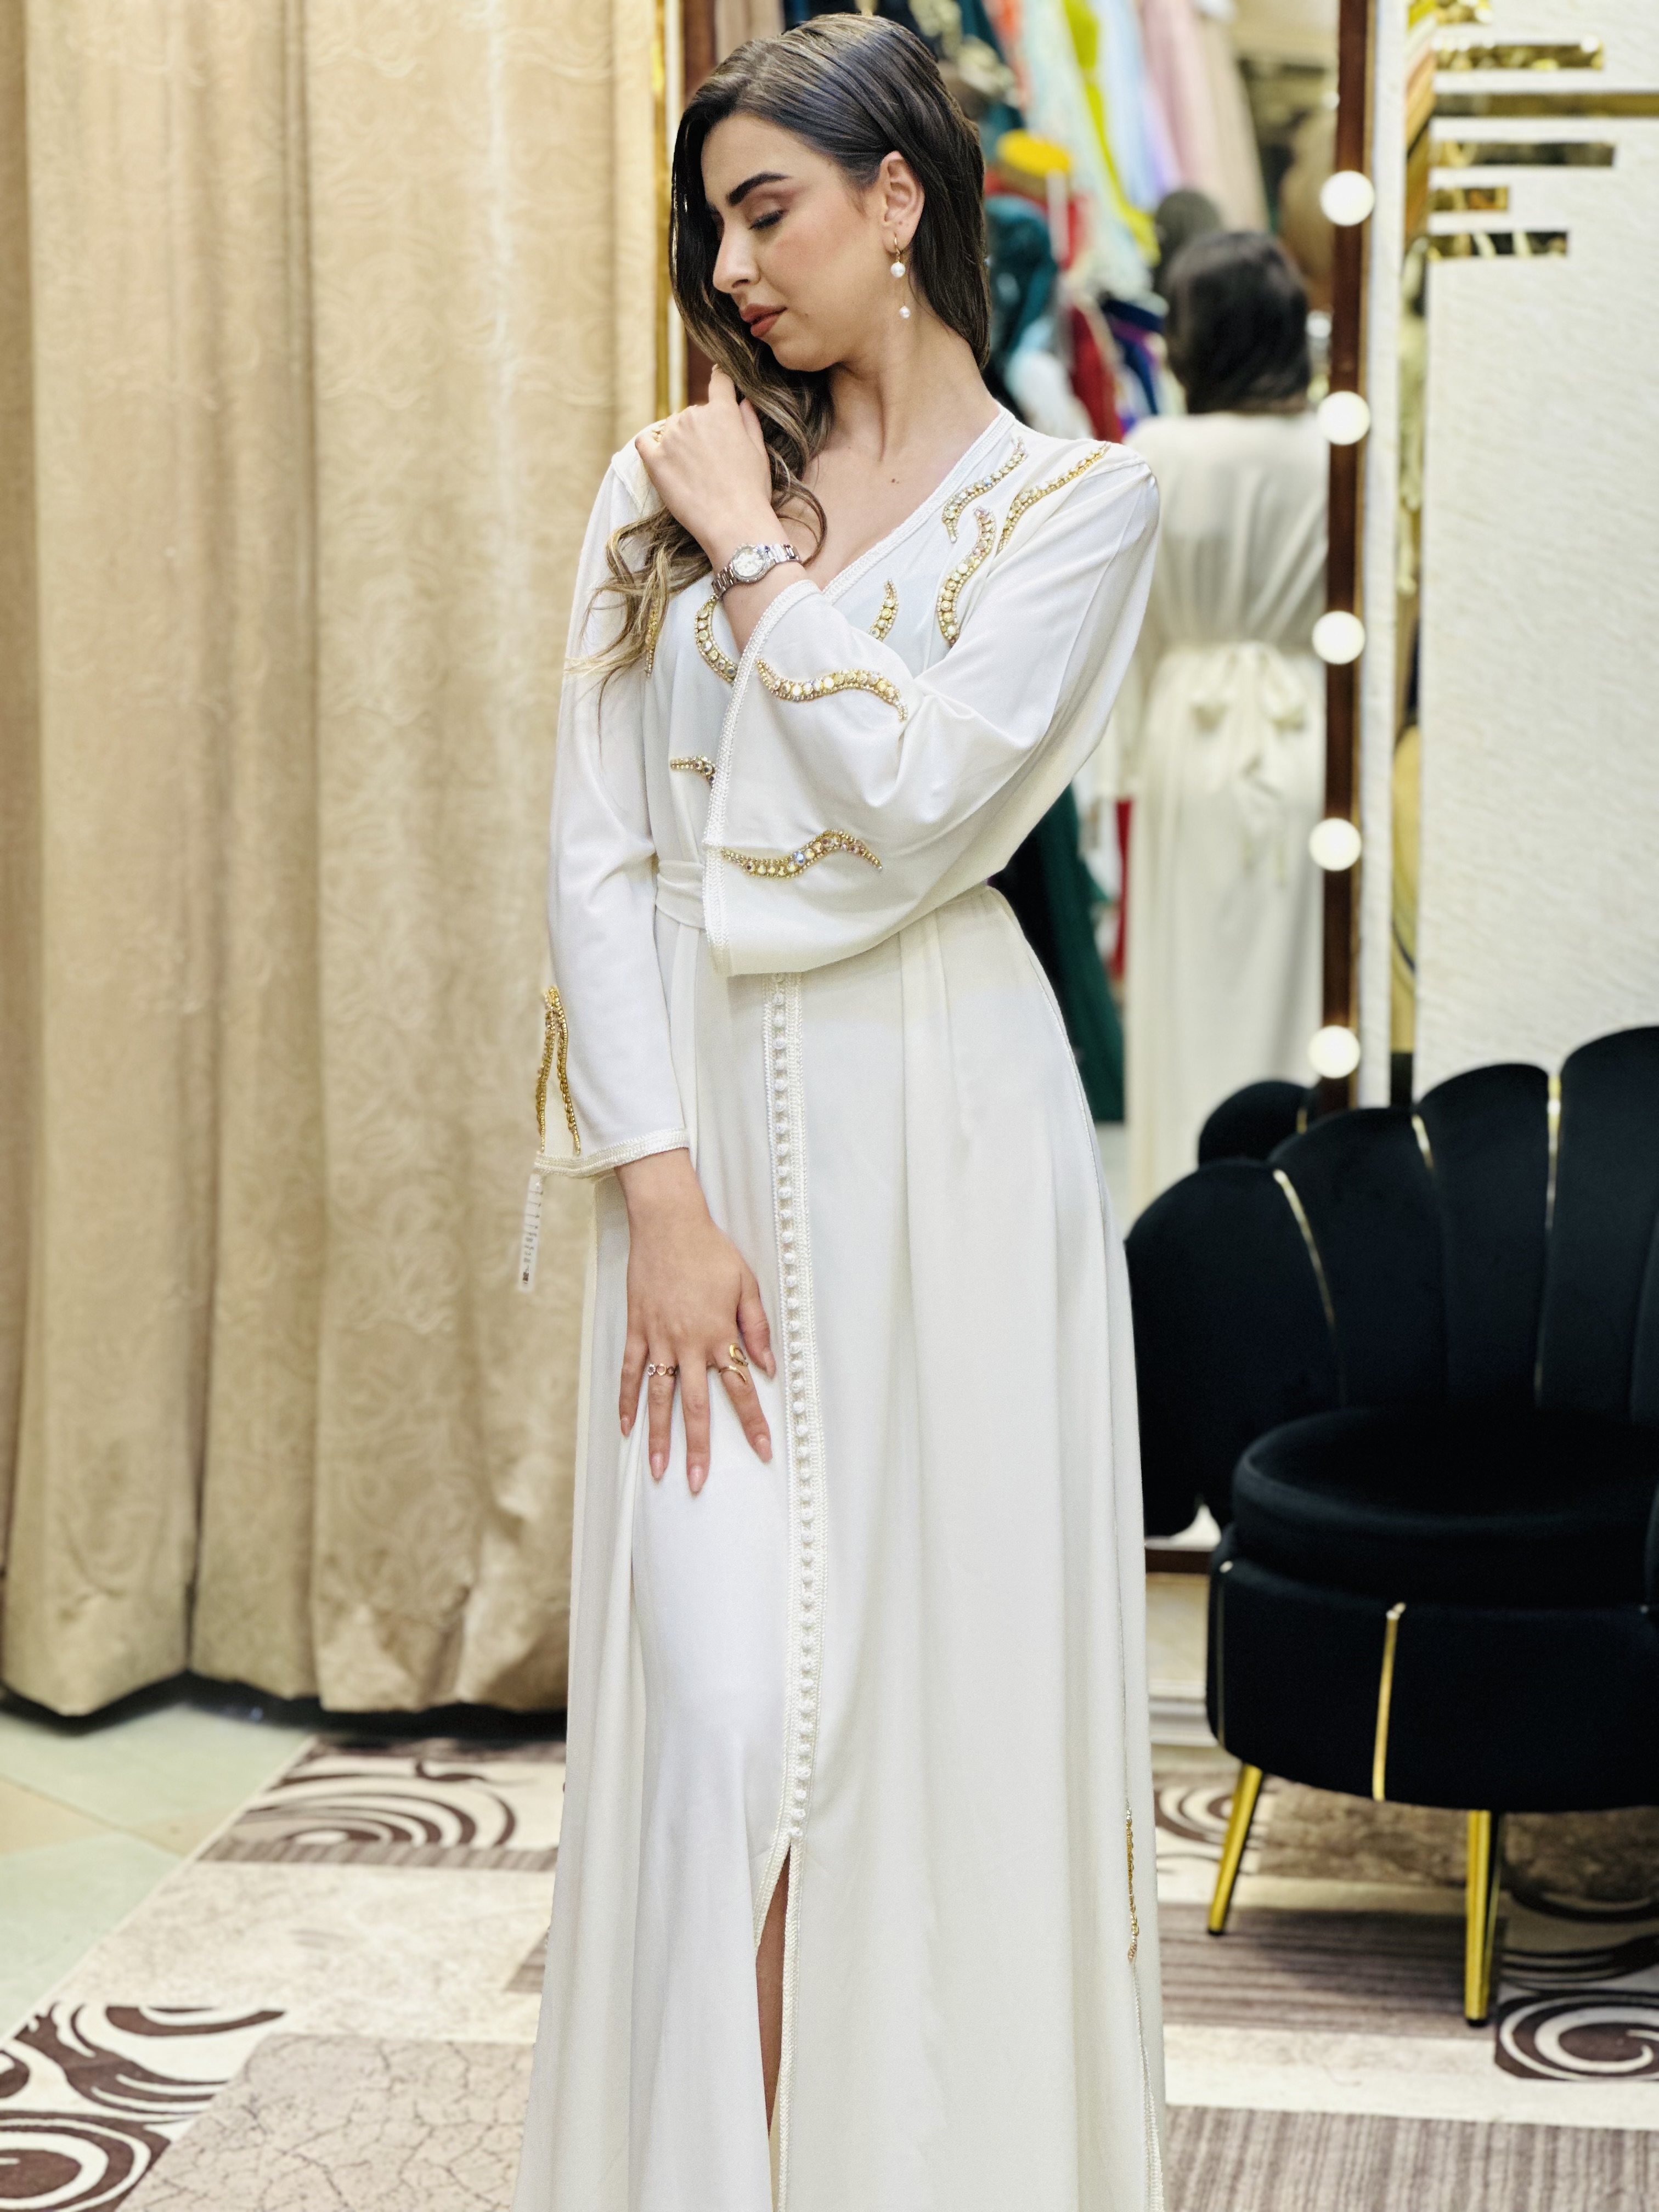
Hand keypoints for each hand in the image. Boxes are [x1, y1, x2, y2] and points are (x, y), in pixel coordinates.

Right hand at [616, 1150, 775, 1492]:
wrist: (668, 1223)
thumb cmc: (710, 1251)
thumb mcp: (746, 1284)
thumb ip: (756, 1327)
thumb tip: (767, 1366)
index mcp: (719, 1334)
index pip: (740, 1389)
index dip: (753, 1423)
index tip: (763, 1451)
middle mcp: (688, 1343)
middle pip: (695, 1407)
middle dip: (700, 1449)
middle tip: (698, 1482)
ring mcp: (658, 1339)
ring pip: (659, 1398)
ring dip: (658, 1437)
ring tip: (658, 1470)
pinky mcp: (637, 1329)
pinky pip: (630, 1372)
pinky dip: (627, 1401)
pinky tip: (626, 1428)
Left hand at [635, 368, 776, 570]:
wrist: (733, 524)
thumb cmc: (751, 491)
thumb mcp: (759, 452)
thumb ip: (749, 422)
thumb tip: (743, 401)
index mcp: (723, 412)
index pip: (720, 381)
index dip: (721, 378)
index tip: (719, 377)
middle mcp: (694, 417)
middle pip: (693, 412)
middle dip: (700, 430)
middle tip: (710, 459)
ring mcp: (672, 438)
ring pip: (671, 427)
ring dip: (678, 440)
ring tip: (691, 470)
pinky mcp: (655, 460)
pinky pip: (644, 442)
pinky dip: (650, 443)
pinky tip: (659, 455)